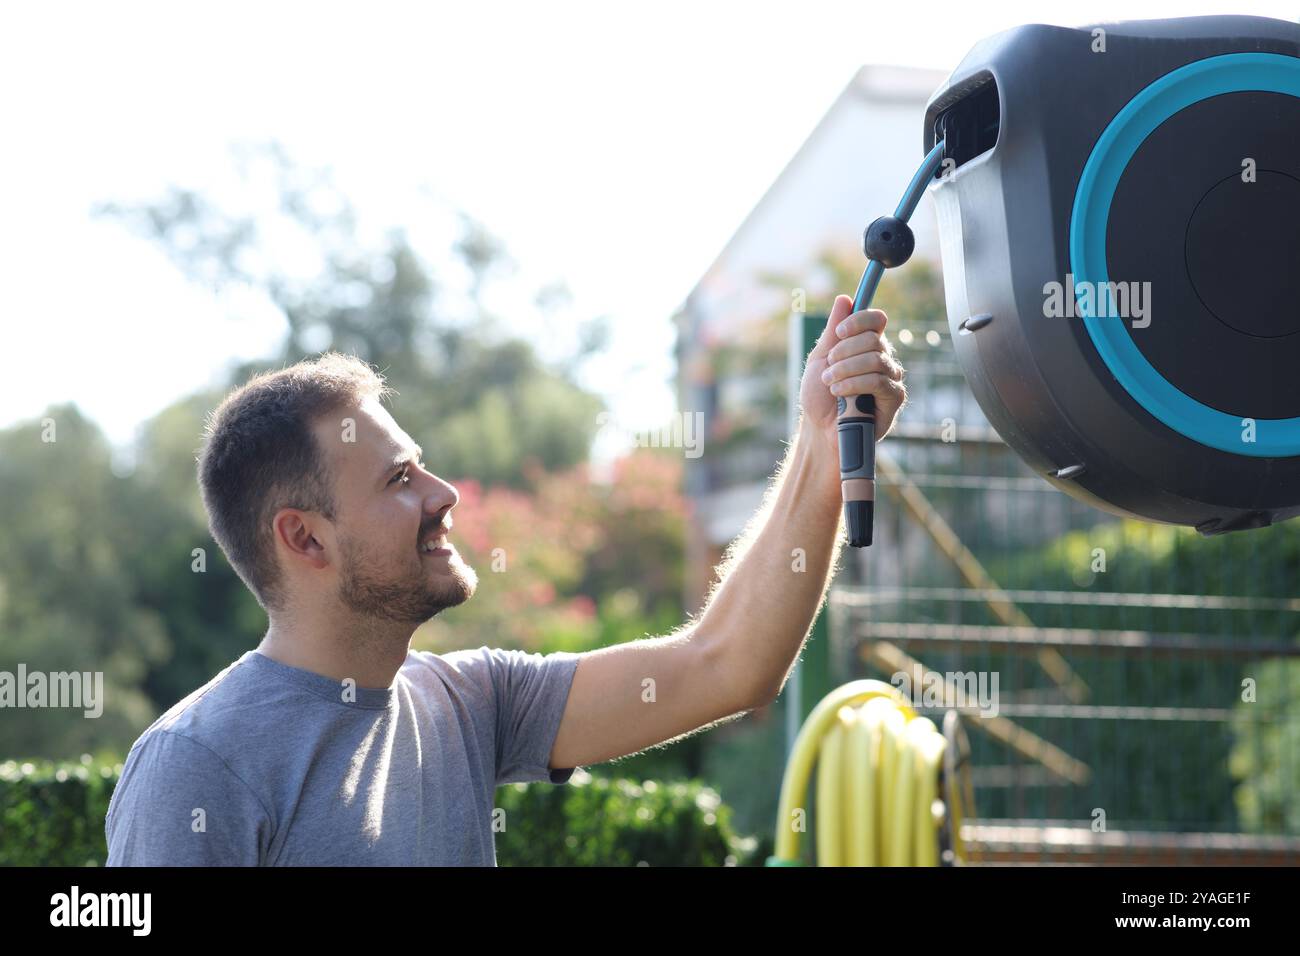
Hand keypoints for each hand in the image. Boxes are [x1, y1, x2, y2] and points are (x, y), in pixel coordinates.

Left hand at [798, 294, 906, 463]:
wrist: (819, 432)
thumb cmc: (819, 398)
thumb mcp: (820, 359)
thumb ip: (833, 331)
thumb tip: (844, 299)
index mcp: (866, 347)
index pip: (876, 320)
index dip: (859, 320)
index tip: (839, 331)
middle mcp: (883, 360)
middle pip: (873, 338)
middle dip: (844, 352)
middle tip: (828, 368)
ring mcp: (890, 379)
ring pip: (875, 359)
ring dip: (845, 369)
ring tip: (830, 383)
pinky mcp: (894, 399)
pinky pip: (878, 381)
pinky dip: (853, 384)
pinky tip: (839, 393)